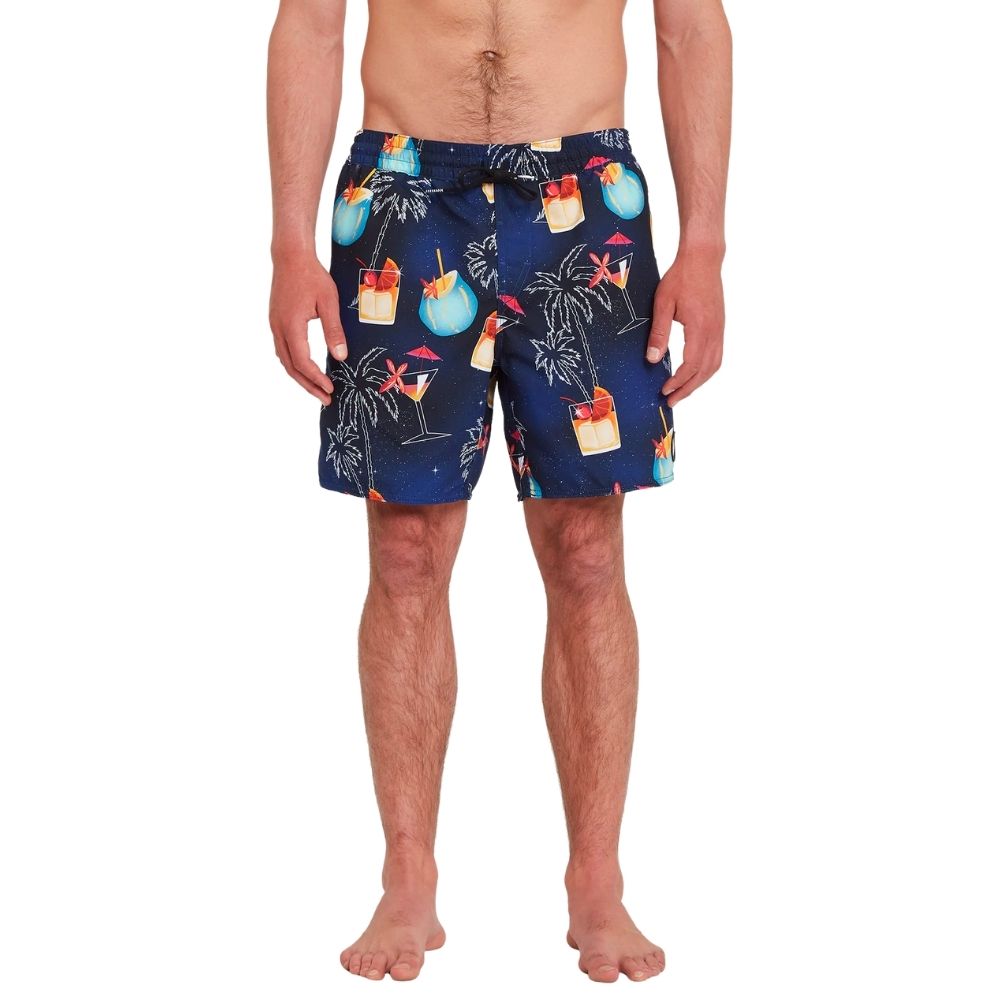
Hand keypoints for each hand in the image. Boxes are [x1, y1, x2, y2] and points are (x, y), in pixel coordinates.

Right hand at [269, 252, 346, 404]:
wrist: (290, 256)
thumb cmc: (312, 276)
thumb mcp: (329, 302)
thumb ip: (334, 331)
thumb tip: (341, 357)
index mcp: (291, 326)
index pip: (303, 362)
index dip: (317, 379)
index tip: (331, 389)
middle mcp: (278, 328)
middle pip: (291, 367)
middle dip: (308, 385)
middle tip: (325, 399)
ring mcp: (274, 325)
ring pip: (285, 360)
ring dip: (300, 377)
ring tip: (317, 388)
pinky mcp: (276, 321)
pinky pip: (283, 349)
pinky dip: (294, 364)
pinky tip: (306, 368)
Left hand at [645, 248, 724, 405]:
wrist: (703, 259)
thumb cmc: (681, 278)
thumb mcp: (663, 304)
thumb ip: (659, 333)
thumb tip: (652, 360)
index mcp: (700, 328)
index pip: (691, 365)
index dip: (678, 382)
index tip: (664, 391)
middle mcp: (714, 332)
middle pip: (704, 371)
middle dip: (688, 389)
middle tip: (671, 401)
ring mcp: (720, 330)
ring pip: (714, 365)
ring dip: (698, 382)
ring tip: (682, 392)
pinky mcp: (720, 326)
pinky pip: (717, 355)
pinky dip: (705, 370)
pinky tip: (694, 374)